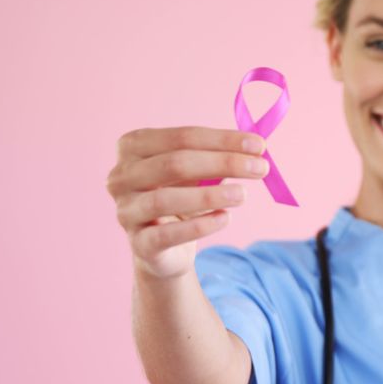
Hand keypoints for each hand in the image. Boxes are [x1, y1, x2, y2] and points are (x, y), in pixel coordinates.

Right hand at [106, 126, 268, 279]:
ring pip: (164, 199)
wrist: (164, 247)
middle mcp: (121, 176)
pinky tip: (225, 218)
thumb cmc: (182, 195)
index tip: (259, 145)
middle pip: (174, 163)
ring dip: (209, 195)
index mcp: (134, 147)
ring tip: (243, 195)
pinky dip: (198, 226)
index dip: (222, 139)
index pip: (181, 136)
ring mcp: (125, 211)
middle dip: (223, 163)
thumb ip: (222, 155)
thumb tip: (257, 146)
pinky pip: (165, 235)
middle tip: (261, 168)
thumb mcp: (199, 170)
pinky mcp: (138, 244)